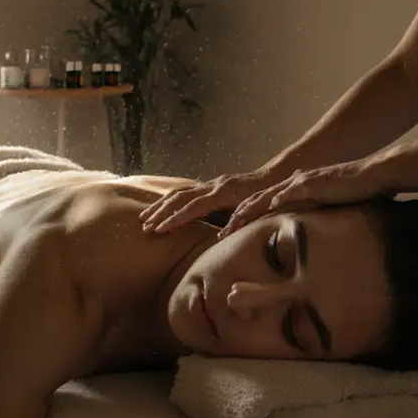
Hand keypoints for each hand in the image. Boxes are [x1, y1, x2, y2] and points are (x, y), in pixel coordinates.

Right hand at [139, 171, 273, 232]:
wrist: (272, 177)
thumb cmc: (265, 198)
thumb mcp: (255, 211)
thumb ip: (237, 222)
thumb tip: (218, 240)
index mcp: (222, 193)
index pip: (192, 207)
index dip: (175, 219)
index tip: (159, 229)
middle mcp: (212, 185)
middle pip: (179, 198)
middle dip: (160, 212)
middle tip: (144, 226)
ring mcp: (209, 183)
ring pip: (179, 192)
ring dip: (160, 205)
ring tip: (144, 217)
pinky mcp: (209, 185)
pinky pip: (184, 191)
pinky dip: (169, 200)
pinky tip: (159, 208)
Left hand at [219, 160, 387, 237]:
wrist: (369, 176)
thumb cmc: (347, 195)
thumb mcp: (319, 209)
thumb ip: (305, 218)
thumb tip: (296, 237)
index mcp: (287, 192)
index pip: (258, 206)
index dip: (241, 220)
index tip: (227, 235)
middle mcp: (288, 185)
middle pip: (254, 201)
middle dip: (237, 217)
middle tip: (222, 235)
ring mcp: (298, 183)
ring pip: (265, 196)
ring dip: (248, 210)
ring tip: (233, 222)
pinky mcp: (312, 183)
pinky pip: (292, 191)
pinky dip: (279, 198)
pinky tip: (269, 206)